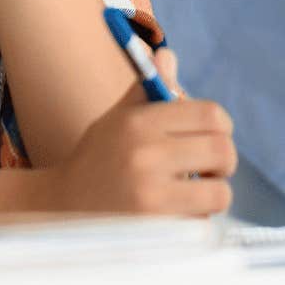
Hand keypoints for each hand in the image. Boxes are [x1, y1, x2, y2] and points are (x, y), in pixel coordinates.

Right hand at [37, 71, 234, 215]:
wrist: (60, 209)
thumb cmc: (96, 160)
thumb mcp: (116, 120)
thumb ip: (148, 89)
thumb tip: (168, 54)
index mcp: (139, 122)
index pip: (210, 114)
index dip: (223, 127)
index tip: (214, 138)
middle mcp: (145, 154)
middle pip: (222, 151)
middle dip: (225, 162)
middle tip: (212, 170)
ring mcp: (149, 195)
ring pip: (219, 193)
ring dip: (214, 195)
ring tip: (196, 195)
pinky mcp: (152, 229)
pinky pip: (200, 224)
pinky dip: (196, 221)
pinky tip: (177, 216)